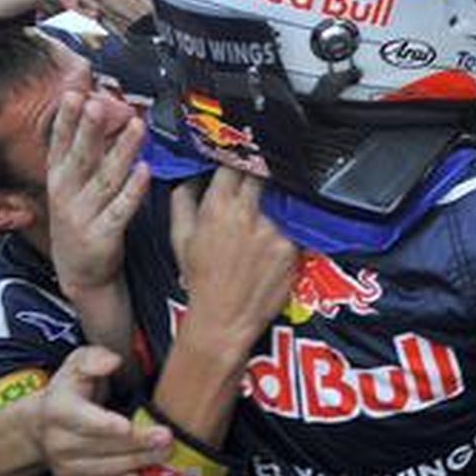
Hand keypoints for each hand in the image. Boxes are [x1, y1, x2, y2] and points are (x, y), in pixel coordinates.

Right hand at [40, 347, 174, 475]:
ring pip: (105, 469)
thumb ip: (94, 358)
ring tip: (164, 452)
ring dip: (137, 462)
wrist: (46, 423)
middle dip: (135, 444)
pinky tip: (145, 474)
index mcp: (58, 409)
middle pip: (100, 446)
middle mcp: (58, 441)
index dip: (104, 424)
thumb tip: (111, 362)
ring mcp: (66, 465)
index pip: (82, 419)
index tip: (125, 426)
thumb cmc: (72, 388)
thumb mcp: (78, 362)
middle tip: (165, 438)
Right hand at [47, 90, 148, 296]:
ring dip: (121, 152)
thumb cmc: (83, 218)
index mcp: (58, 179)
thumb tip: (98, 105)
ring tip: (136, 126)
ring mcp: (83, 217)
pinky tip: (144, 171)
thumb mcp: (73, 185)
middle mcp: (67, 195)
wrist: (81, 275)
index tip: (74, 93)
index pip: (59, 144)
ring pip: (105, 179)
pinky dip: (132, 191)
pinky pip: (120, 211)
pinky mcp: (102, 237)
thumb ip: (85, 148)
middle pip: (80, 157)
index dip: (66, 119)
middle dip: (90, 129)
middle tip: (99, 103)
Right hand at [171, 169, 297, 347]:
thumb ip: (182, 201)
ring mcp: (273, 230)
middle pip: (263, 172)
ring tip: (277, 195)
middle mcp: (247, 215)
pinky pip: (295, 220)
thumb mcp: (180, 238)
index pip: (233, 164)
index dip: (238, 157)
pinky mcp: (291, 246)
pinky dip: (293, 217)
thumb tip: (190, 175)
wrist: (223, 319)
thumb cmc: (201, 280)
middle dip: (262, 169)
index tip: (242, 156)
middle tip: (264, 169)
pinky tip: (288, 222)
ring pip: (282, 194)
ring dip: (279, 192)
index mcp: (218, 208)